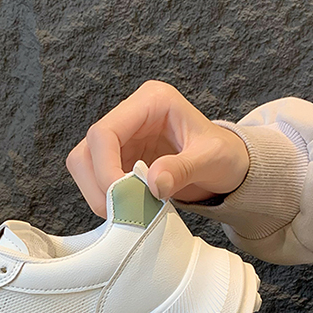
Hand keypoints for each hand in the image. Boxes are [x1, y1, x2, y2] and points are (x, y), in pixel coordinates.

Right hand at [66, 80, 249, 216]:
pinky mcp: (119, 160)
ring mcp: (122, 139)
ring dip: (98, 194)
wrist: (227, 167)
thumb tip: (153, 183)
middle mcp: (131, 116)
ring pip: (84, 167)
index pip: (104, 132)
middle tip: (121, 211)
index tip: (120, 197)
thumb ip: (183, 169)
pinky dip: (107, 199)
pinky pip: (97, 181)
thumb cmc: (224, 155)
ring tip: (127, 211)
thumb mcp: (212, 160)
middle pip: (86, 150)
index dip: (104, 168)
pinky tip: (130, 208)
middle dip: (97, 185)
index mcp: (152, 101)